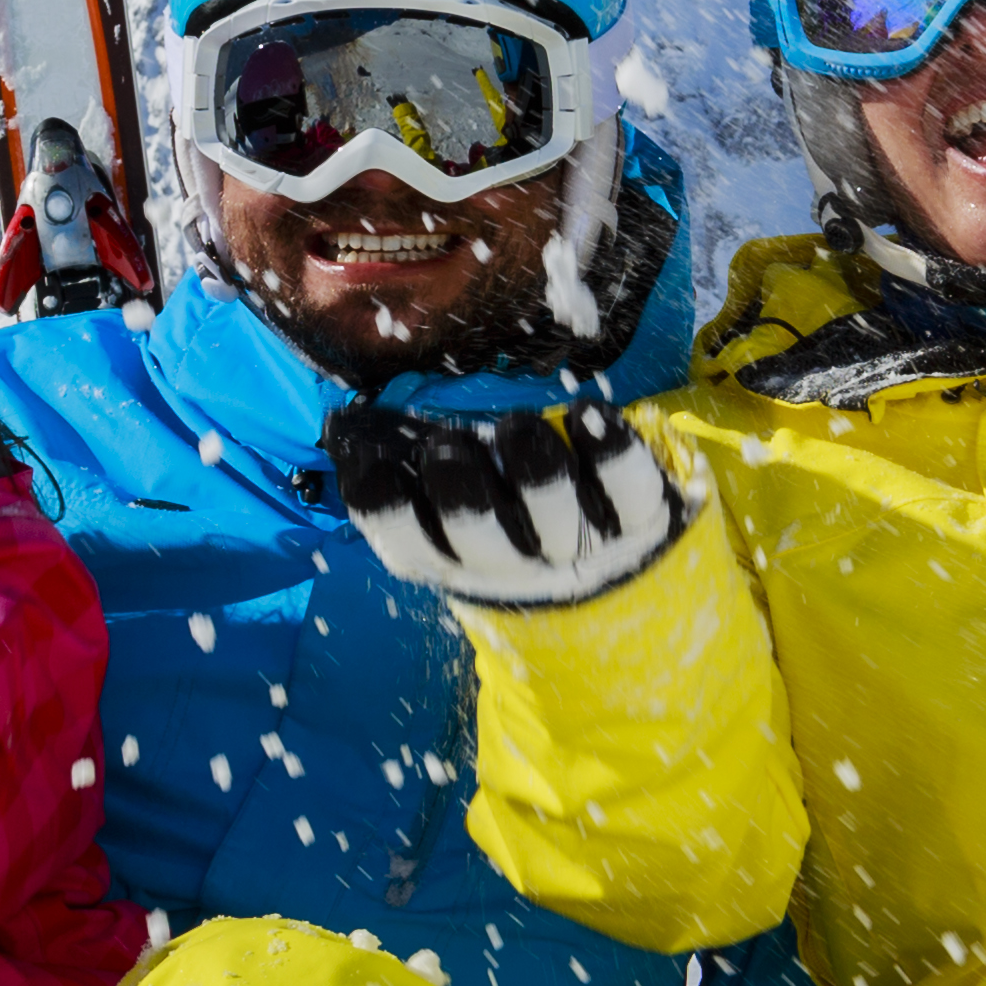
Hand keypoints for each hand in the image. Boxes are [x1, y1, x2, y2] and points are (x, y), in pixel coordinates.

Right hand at [326, 396, 692, 610]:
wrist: (608, 571)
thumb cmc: (506, 518)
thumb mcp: (450, 509)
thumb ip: (403, 466)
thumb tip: (344, 428)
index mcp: (454, 557)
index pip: (407, 545)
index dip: (384, 508)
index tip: (371, 462)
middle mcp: (516, 563)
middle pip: (479, 538)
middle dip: (460, 493)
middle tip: (448, 446)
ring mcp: (582, 548)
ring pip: (554, 518)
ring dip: (532, 470)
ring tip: (516, 426)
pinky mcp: (642, 522)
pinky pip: (629, 493)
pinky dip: (610, 453)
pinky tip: (588, 414)